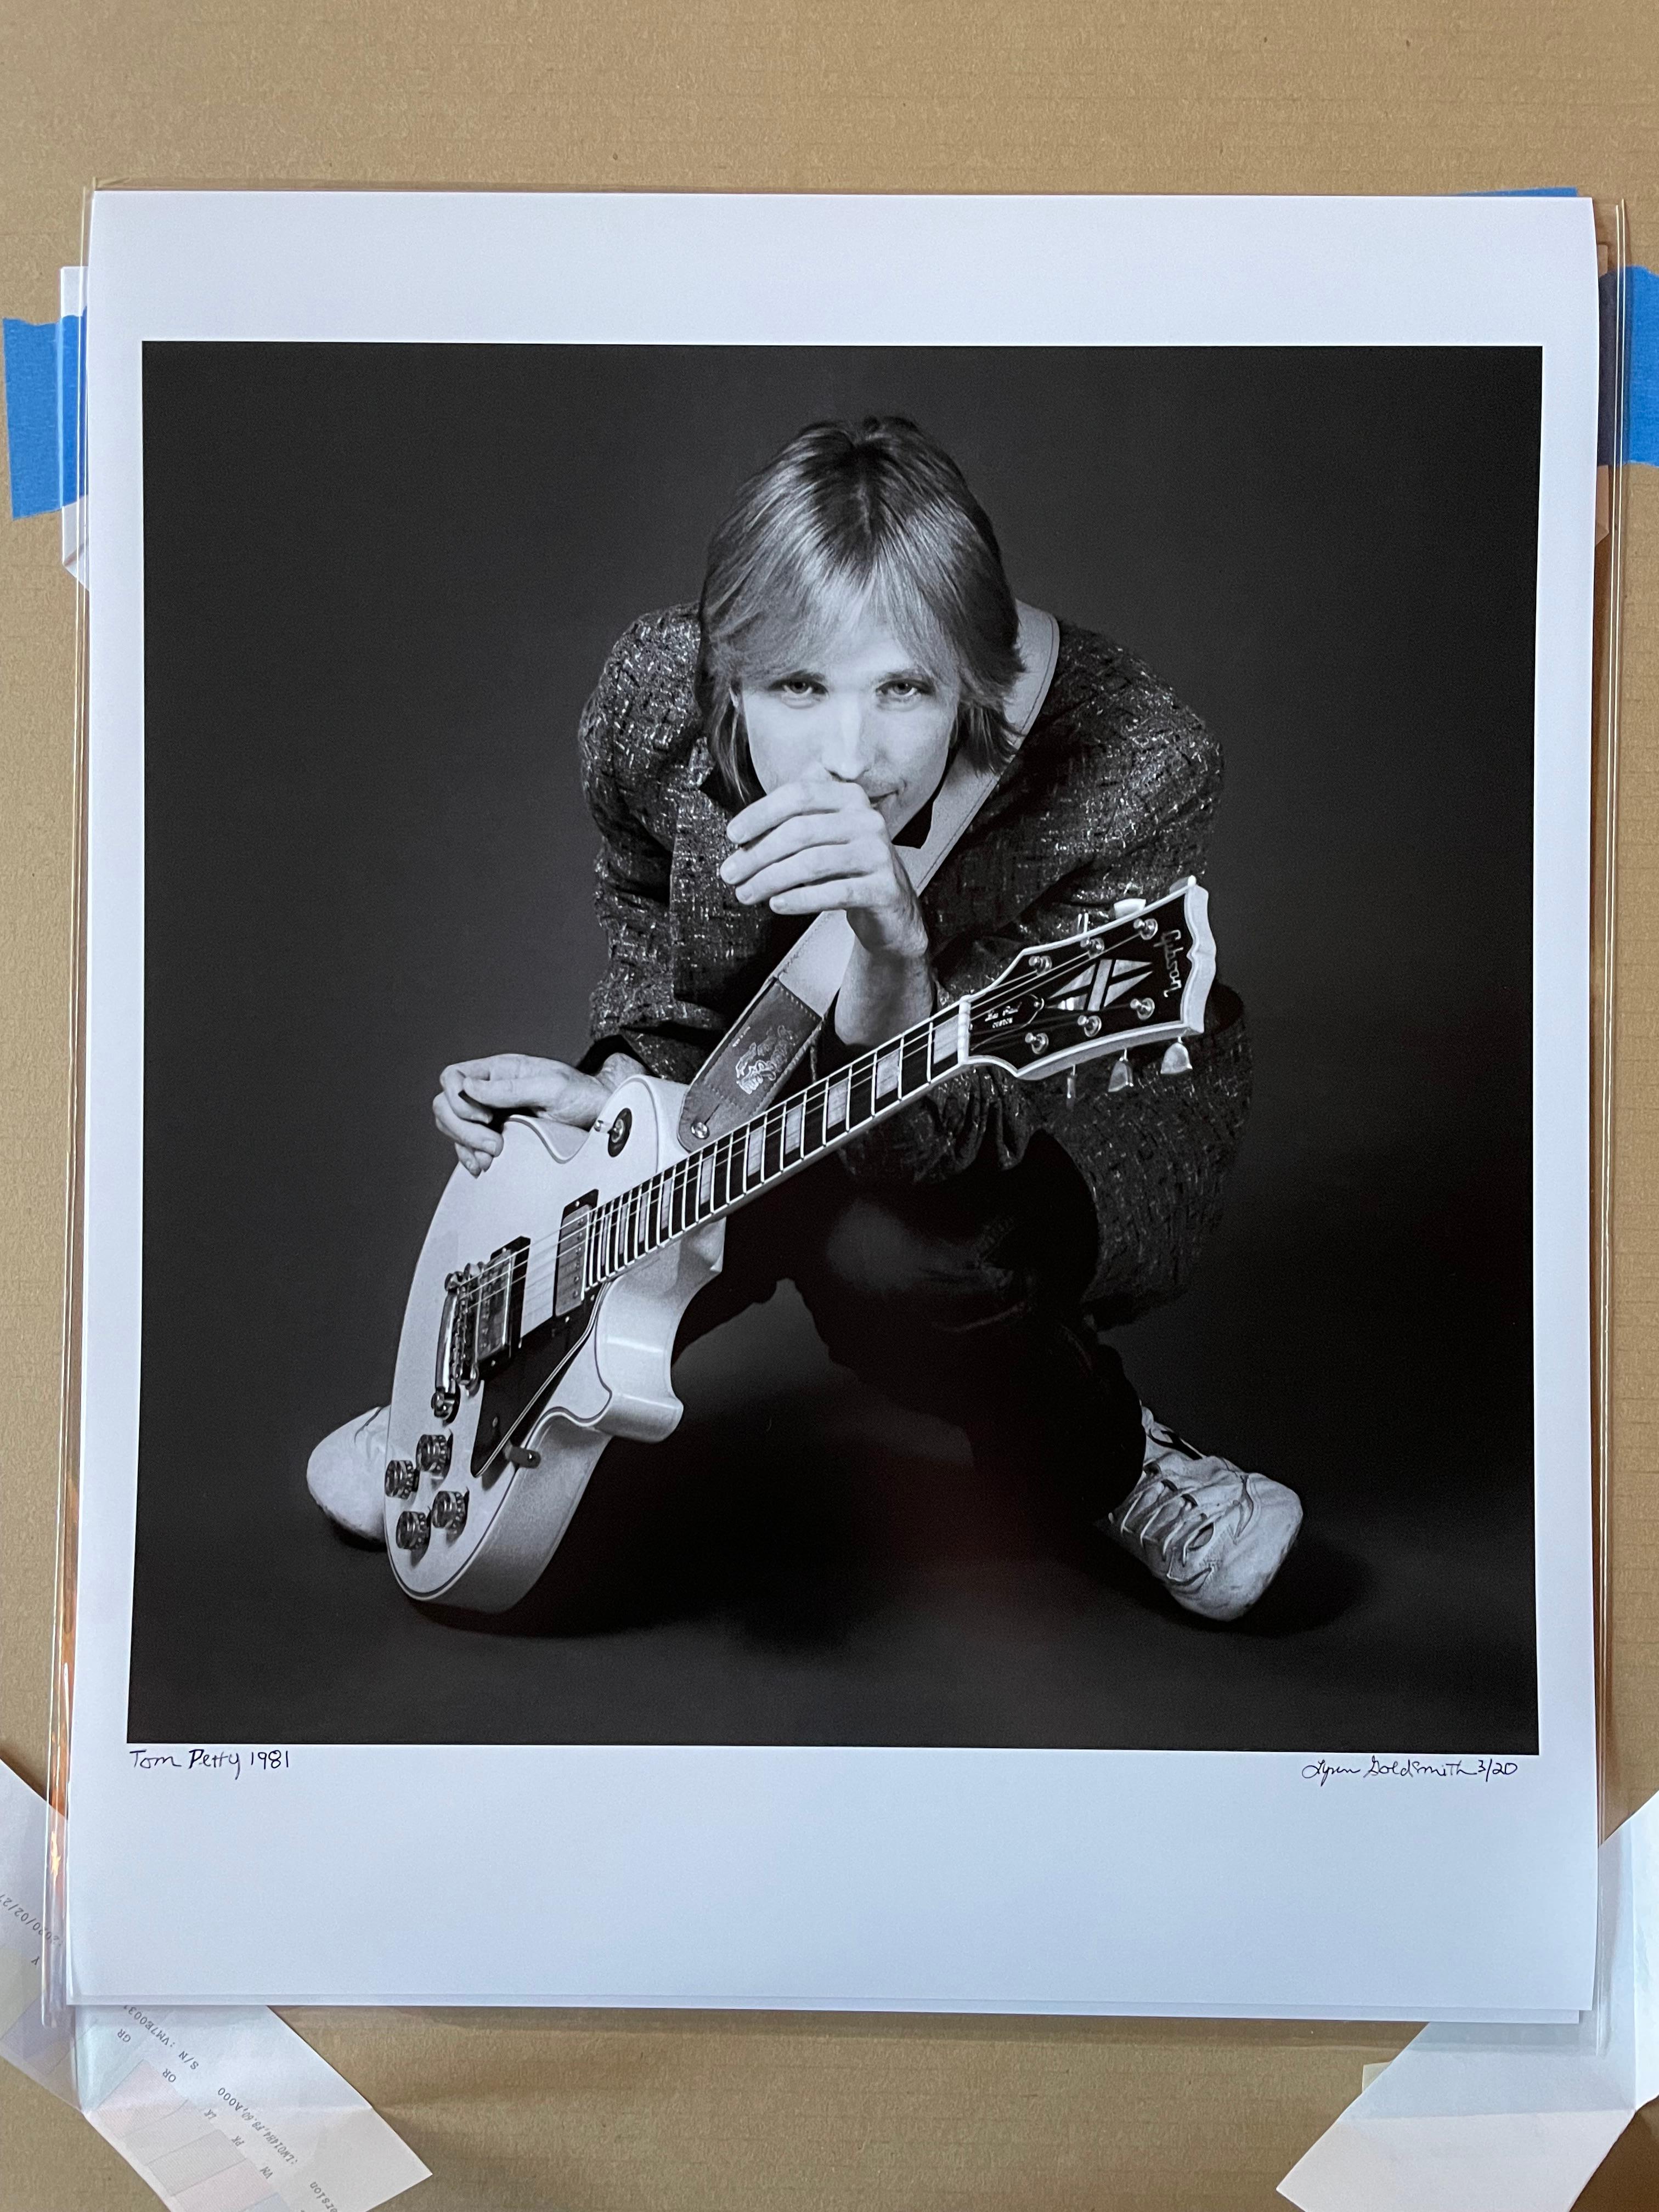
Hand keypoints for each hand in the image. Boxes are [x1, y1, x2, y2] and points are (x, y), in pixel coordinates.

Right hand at [432, 1052, 638, 1175]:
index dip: (458, 1098)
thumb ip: (509, 1088)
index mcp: (500, 1070)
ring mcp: (491, 1113)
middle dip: (464, 1128)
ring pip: (453, 1126)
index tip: (484, 1116)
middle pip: (447, 1104)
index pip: (453, 1077)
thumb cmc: (581, 1094)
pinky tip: (482, 1164)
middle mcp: (491, 1090)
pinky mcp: (497, 1134)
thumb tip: (470, 1088)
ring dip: (466, 1144)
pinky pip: (467, 1145)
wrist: (600, 1116)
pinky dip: (469, 1156)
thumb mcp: (550, 1087)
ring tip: (493, 1155)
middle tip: (494, 1142)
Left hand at [722, 774, 934, 1050]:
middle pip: (801, 831)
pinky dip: (800, 899)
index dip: (760, 813)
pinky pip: (835, 893)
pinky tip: (777, 904)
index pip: (798, 795)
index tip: (733, 835)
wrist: (890, 907)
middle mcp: (867, 819)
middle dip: (758, 854)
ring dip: (770, 880)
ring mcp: (878, 853)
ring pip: (813, 863)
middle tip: (732, 873)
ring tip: (746, 893)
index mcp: (849, 797)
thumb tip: (742, 841)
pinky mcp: (883, 887)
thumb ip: (790, 828)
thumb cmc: (847, 869)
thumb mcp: (822, 838)